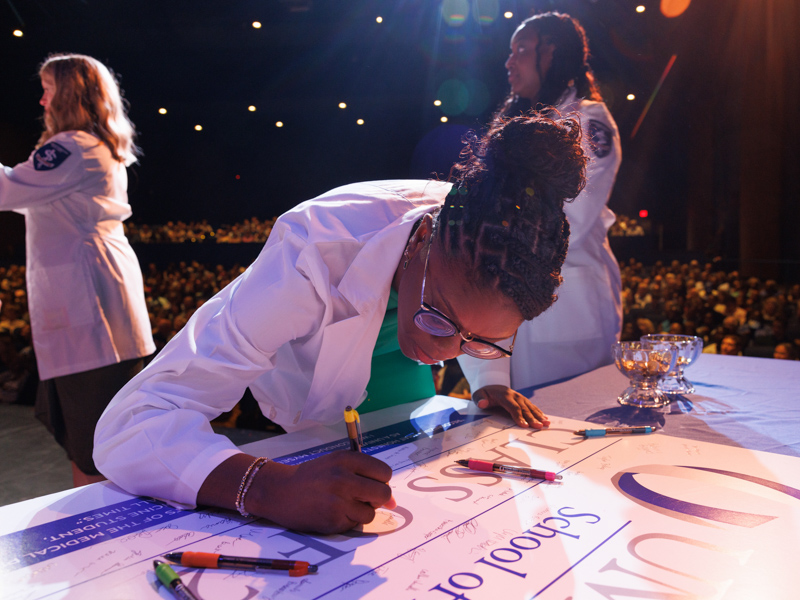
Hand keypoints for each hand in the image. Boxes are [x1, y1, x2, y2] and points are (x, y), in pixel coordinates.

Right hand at [246, 451, 394, 533]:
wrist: (280, 492)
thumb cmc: (312, 476)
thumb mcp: (337, 464)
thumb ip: (365, 477)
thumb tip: (394, 503)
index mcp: (346, 459)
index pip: (384, 472)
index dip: (381, 480)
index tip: (371, 483)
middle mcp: (344, 478)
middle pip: (383, 493)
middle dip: (377, 498)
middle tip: (362, 497)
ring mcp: (338, 500)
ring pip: (371, 513)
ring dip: (362, 512)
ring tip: (343, 504)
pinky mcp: (333, 520)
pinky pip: (356, 524)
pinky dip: (348, 521)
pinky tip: (333, 512)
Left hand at [472, 385, 549, 428]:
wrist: (492, 385)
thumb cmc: (485, 393)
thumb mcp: (478, 395)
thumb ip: (479, 399)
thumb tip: (482, 403)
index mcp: (505, 396)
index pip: (513, 407)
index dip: (519, 417)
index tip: (524, 426)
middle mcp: (515, 396)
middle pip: (525, 409)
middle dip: (532, 418)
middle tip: (539, 427)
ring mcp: (521, 397)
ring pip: (531, 407)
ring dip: (539, 415)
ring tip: (546, 423)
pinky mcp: (524, 400)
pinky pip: (532, 406)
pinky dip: (539, 412)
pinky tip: (546, 419)